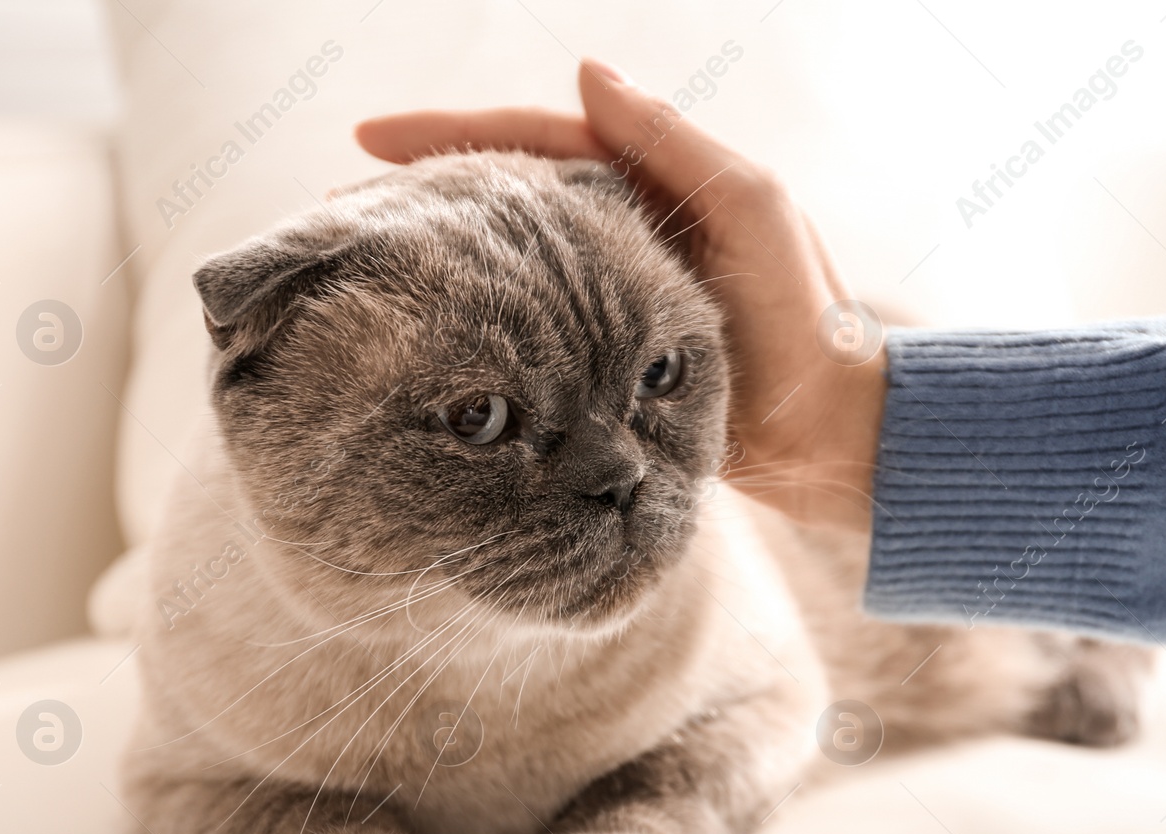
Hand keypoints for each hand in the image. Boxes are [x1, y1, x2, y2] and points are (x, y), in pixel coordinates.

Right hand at [355, 58, 886, 532]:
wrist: (830, 429)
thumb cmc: (806, 314)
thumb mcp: (752, 208)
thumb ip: (673, 143)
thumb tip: (584, 72)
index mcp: (641, 189)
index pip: (528, 144)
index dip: (448, 136)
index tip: (365, 139)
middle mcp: (610, 241)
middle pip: (499, 204)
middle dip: (418, 198)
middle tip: (334, 208)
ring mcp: (599, 306)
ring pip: (502, 271)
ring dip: (433, 264)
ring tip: (354, 266)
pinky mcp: (595, 369)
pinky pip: (522, 337)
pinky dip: (470, 331)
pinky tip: (420, 337)